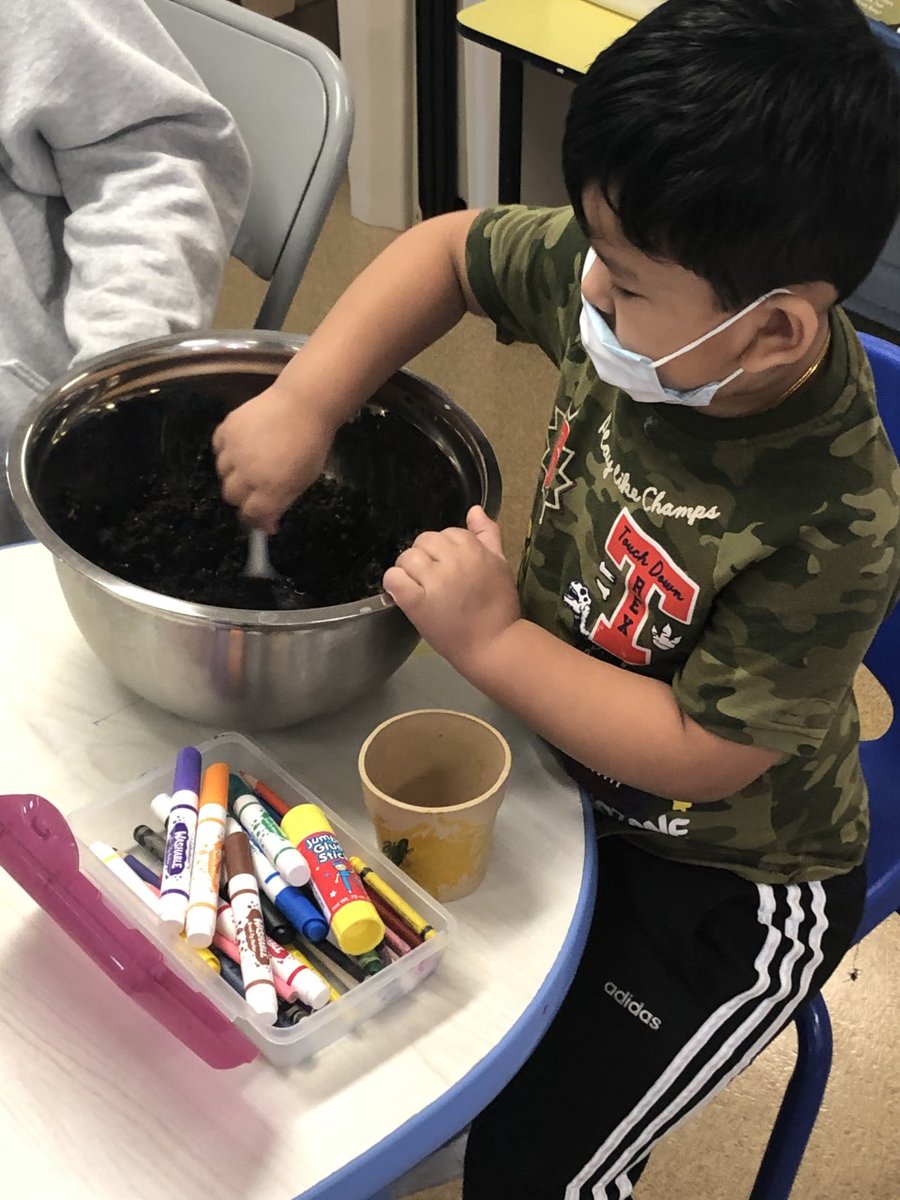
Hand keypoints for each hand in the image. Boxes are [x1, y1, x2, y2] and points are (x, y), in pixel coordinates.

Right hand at [212, 383, 335, 531]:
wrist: (304, 403)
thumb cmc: (311, 444)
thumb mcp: (303, 480)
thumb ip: (282, 504)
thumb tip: (267, 527)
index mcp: (271, 489)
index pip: (250, 515)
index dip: (253, 517)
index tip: (258, 514)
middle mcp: (248, 473)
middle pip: (231, 496)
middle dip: (242, 497)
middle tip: (255, 487)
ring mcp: (234, 450)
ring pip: (222, 473)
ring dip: (233, 473)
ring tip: (248, 462)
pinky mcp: (226, 428)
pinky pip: (217, 447)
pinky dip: (226, 451)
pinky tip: (240, 446)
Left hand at [383, 506, 519, 674]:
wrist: (494, 645)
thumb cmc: (499, 607)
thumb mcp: (501, 565)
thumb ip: (488, 535)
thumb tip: (474, 509)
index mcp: (475, 550)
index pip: (448, 533)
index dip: (445, 550)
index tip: (450, 569)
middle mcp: (454, 561)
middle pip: (424, 541)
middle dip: (425, 557)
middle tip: (433, 579)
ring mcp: (435, 582)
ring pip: (407, 557)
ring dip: (408, 570)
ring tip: (419, 587)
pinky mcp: (417, 603)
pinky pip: (394, 579)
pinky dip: (393, 583)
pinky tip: (402, 593)